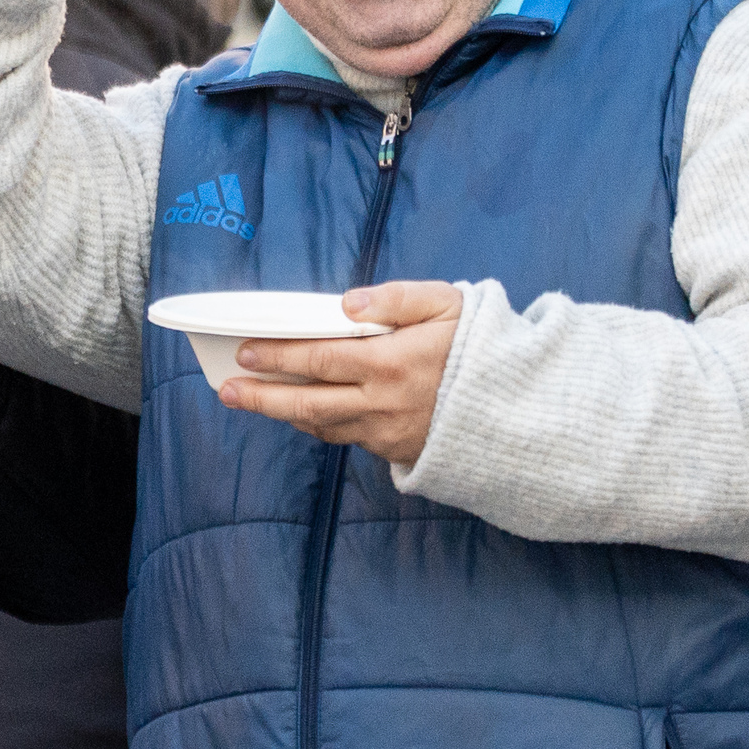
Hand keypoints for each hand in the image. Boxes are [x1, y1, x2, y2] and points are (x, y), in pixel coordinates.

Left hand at [215, 281, 464, 466]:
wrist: (520, 407)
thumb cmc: (482, 346)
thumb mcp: (448, 304)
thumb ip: (396, 298)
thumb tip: (346, 303)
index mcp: (391, 362)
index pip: (318, 359)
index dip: (278, 356)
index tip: (246, 350)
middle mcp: (382, 403)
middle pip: (307, 403)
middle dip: (261, 397)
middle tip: (228, 389)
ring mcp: (387, 432)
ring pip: (323, 425)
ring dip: (284, 414)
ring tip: (253, 401)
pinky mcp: (396, 450)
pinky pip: (347, 437)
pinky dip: (320, 424)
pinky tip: (303, 413)